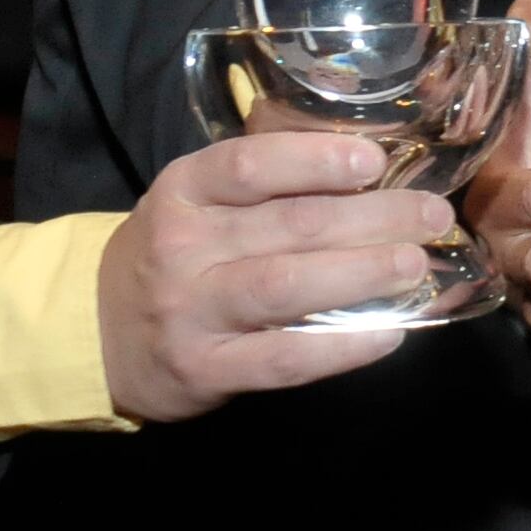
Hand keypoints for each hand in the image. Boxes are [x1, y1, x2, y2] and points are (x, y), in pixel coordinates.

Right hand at [95, 132, 459, 422]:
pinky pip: (285, 358)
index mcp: (183, 191)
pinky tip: (389, 332)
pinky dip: (343, 346)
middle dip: (372, 217)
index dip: (317, 160)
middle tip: (432, 214)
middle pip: (289, 225)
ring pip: (287, 286)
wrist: (97, 332)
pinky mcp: (207, 370)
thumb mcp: (197, 204)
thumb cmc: (173, 255)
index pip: (251, 163)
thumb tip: (373, 173)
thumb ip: (264, 188)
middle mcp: (182, 247)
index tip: (375, 161)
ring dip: (362, 272)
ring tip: (415, 264)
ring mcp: (192, 312)